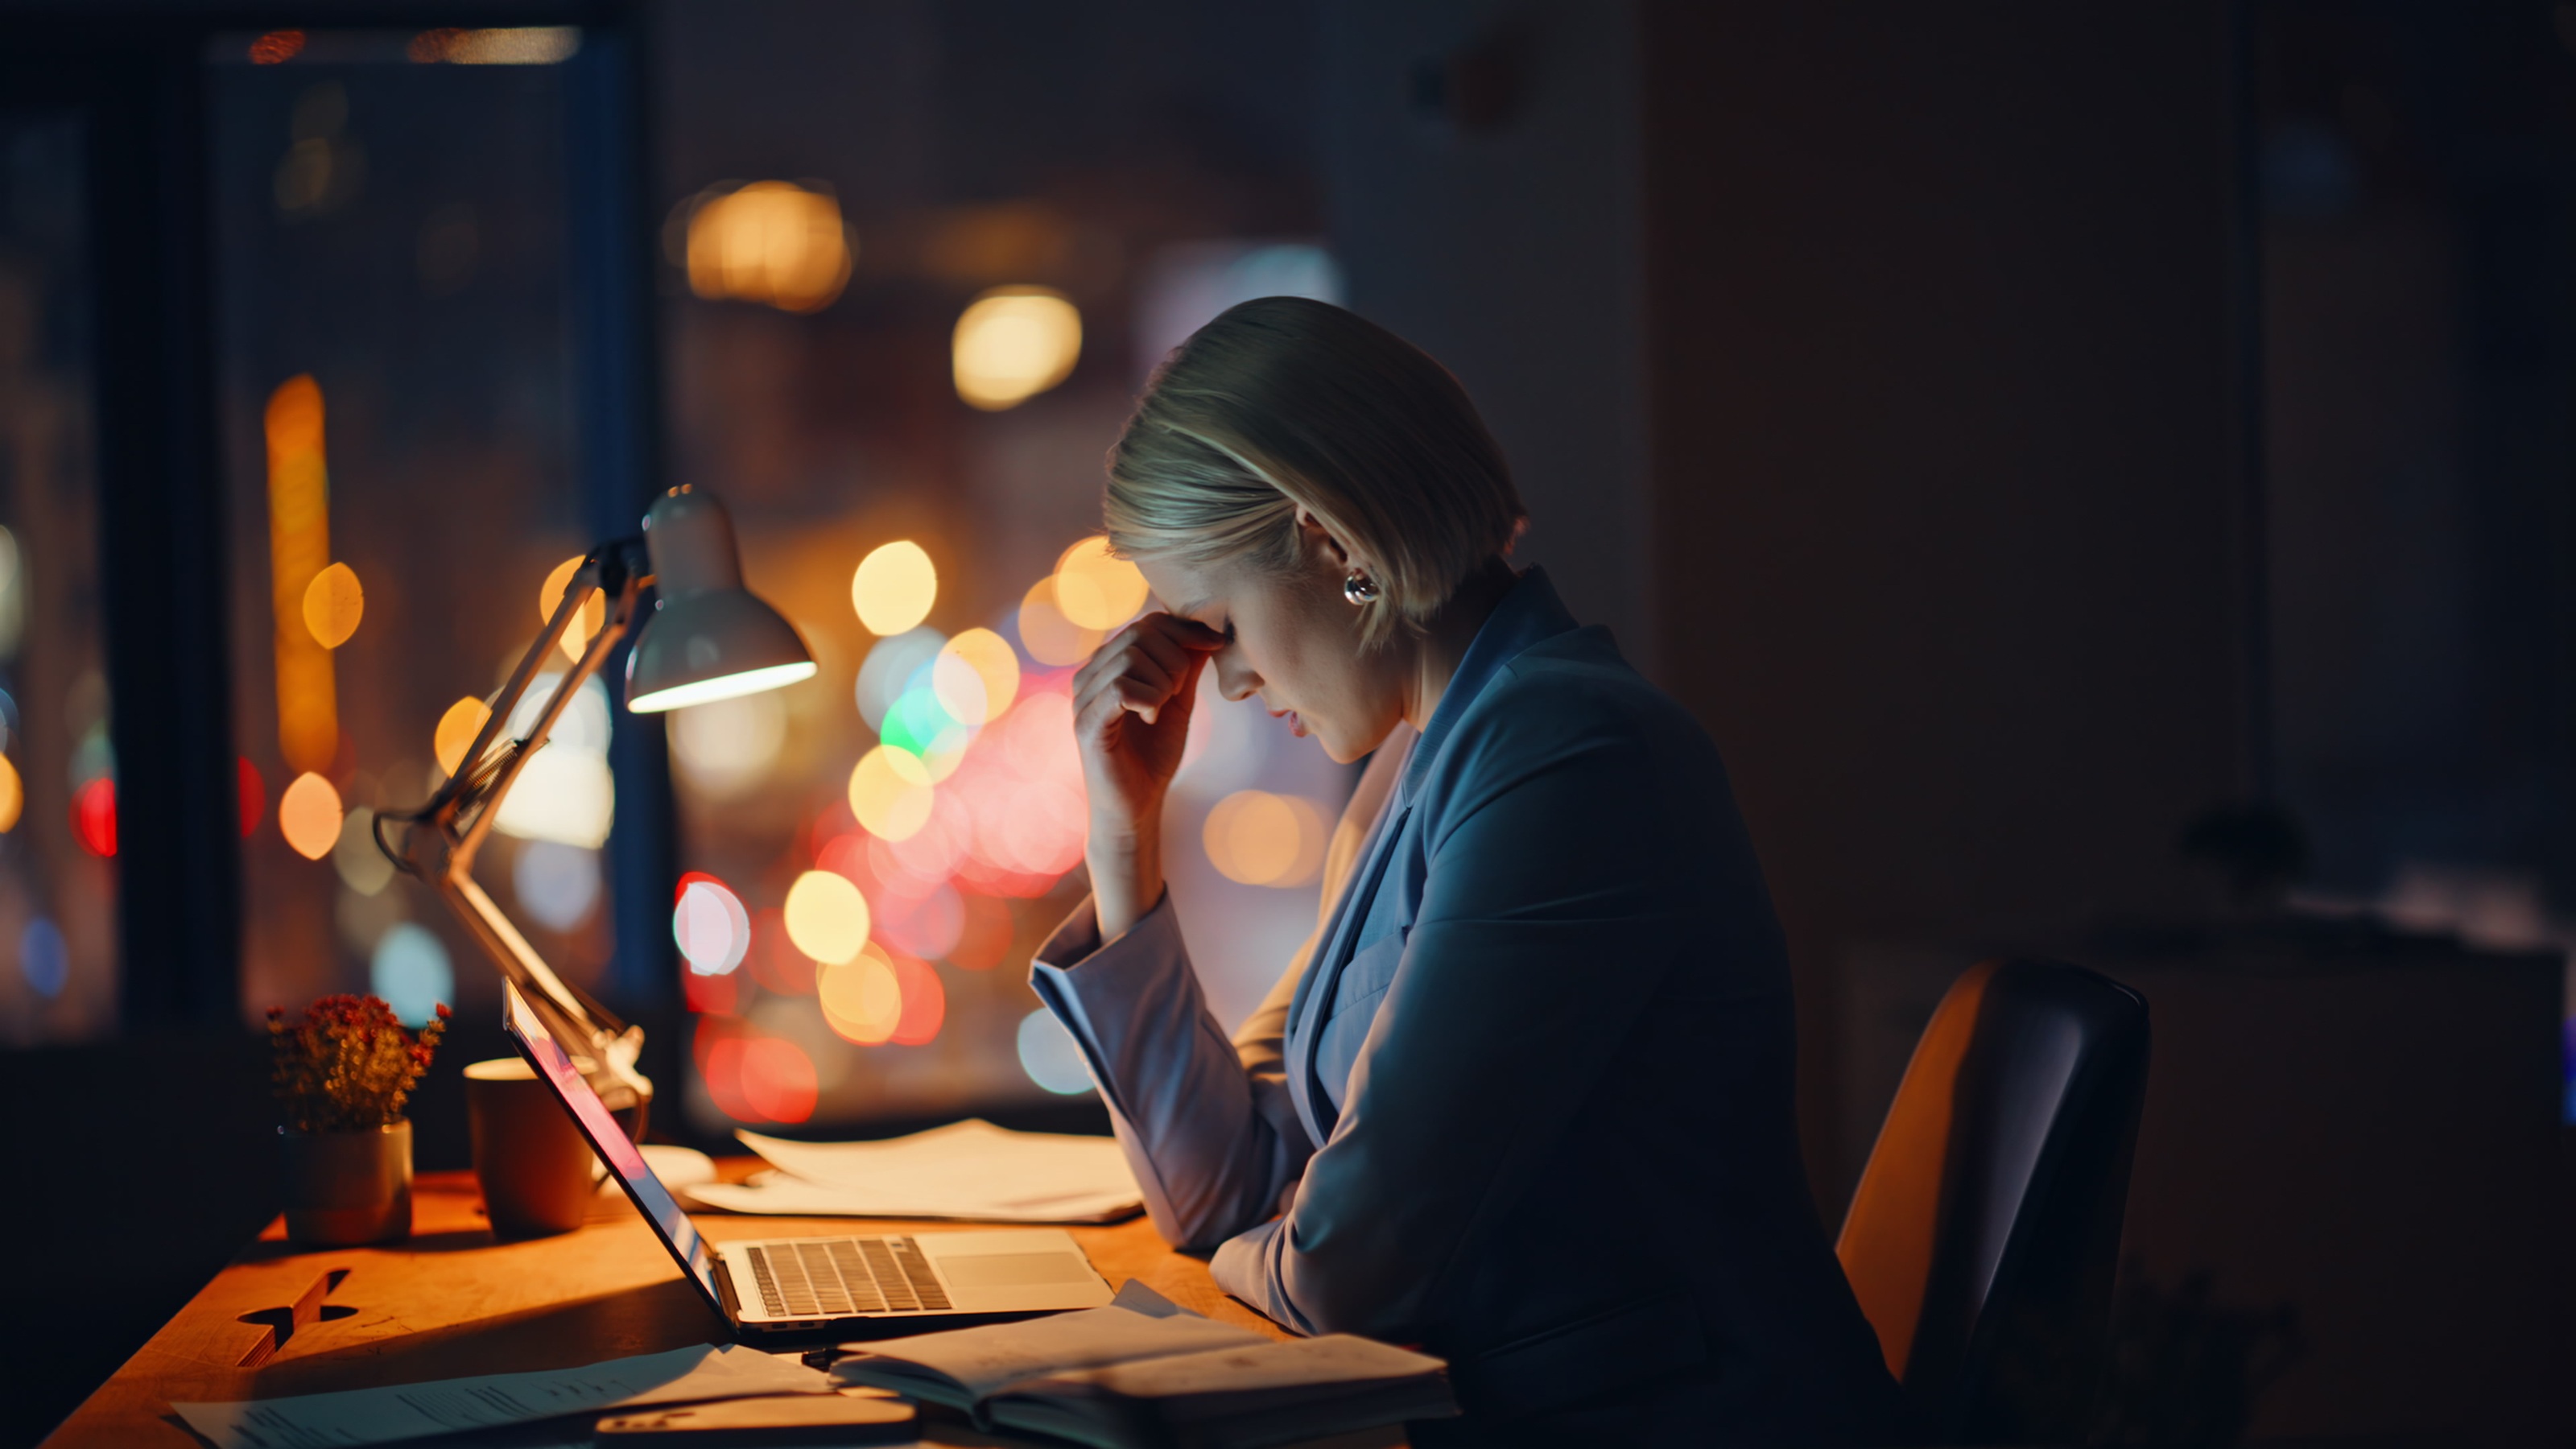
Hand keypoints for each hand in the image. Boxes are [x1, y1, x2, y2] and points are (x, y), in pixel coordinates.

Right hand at [1072, 613, 1225, 938]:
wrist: (1136, 806)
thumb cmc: (1154, 755)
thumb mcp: (1178, 702)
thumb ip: (1186, 667)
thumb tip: (1206, 631)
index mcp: (1109, 664)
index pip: (1148, 623)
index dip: (1185, 631)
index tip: (1213, 646)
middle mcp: (1089, 674)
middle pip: (1141, 634)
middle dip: (1176, 660)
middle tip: (1177, 693)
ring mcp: (1083, 697)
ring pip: (1132, 658)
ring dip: (1163, 683)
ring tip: (1161, 709)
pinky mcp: (1086, 723)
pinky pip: (1121, 688)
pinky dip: (1148, 699)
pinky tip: (1150, 718)